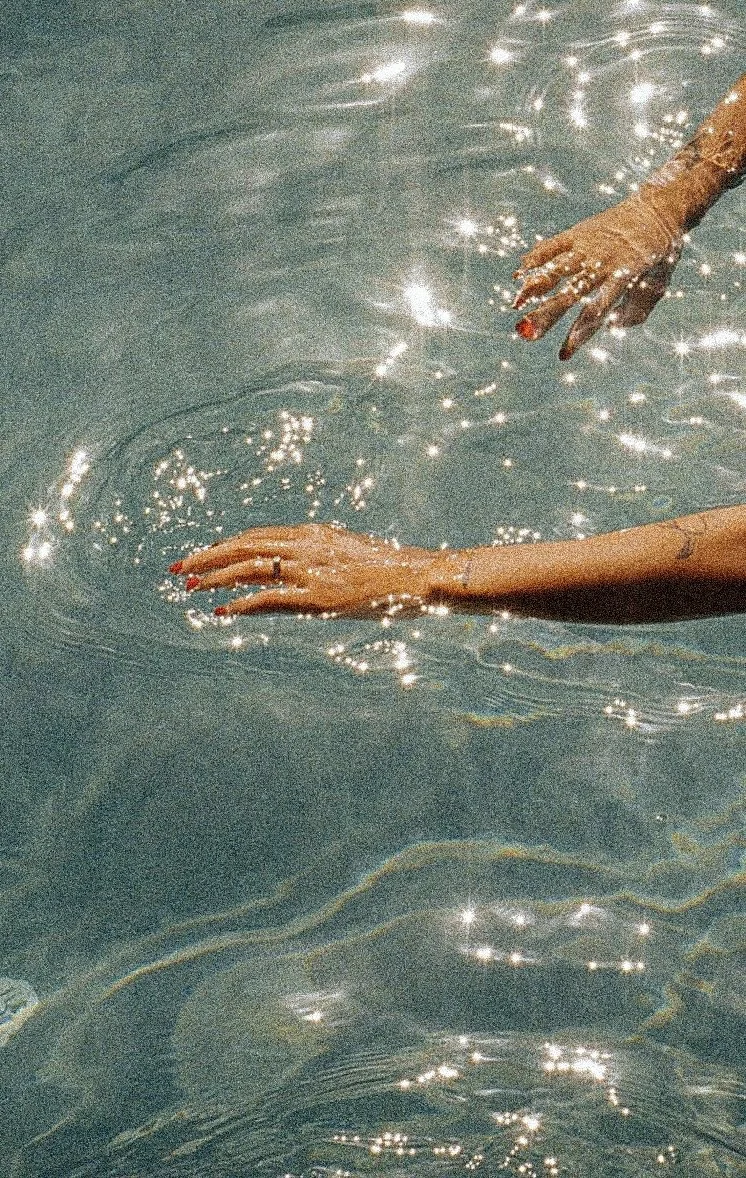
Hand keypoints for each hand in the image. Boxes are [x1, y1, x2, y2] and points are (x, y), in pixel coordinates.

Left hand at [169, 523, 439, 616]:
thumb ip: (324, 559)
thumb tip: (305, 572)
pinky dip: (241, 605)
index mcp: (314, 534)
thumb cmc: (393, 570)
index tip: (206, 554)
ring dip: (216, 578)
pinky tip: (221, 612)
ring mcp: (310, 570)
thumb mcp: (352, 556)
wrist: (418, 575)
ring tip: (191, 587)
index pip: (259, 536)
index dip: (228, 545)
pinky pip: (268, 599)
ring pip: (249, 568)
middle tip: (180, 567)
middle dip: (209, 556)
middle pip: (244, 546)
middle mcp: (306, 546)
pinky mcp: (316, 596)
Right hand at [513, 192, 683, 358]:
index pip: (597, 312)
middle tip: (526, 333)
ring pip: (556, 269)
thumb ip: (636, 312)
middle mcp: (602, 262)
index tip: (563, 355)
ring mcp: (588, 246)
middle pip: (570, 293)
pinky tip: (517, 275)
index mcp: (624, 277)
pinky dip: (535, 259)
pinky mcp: (578, 232)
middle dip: (546, 314)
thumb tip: (610, 327)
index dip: (579, 335)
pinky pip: (552, 246)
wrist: (660, 207)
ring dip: (534, 288)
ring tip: (516, 306)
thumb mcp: (658, 286)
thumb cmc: (661, 254)